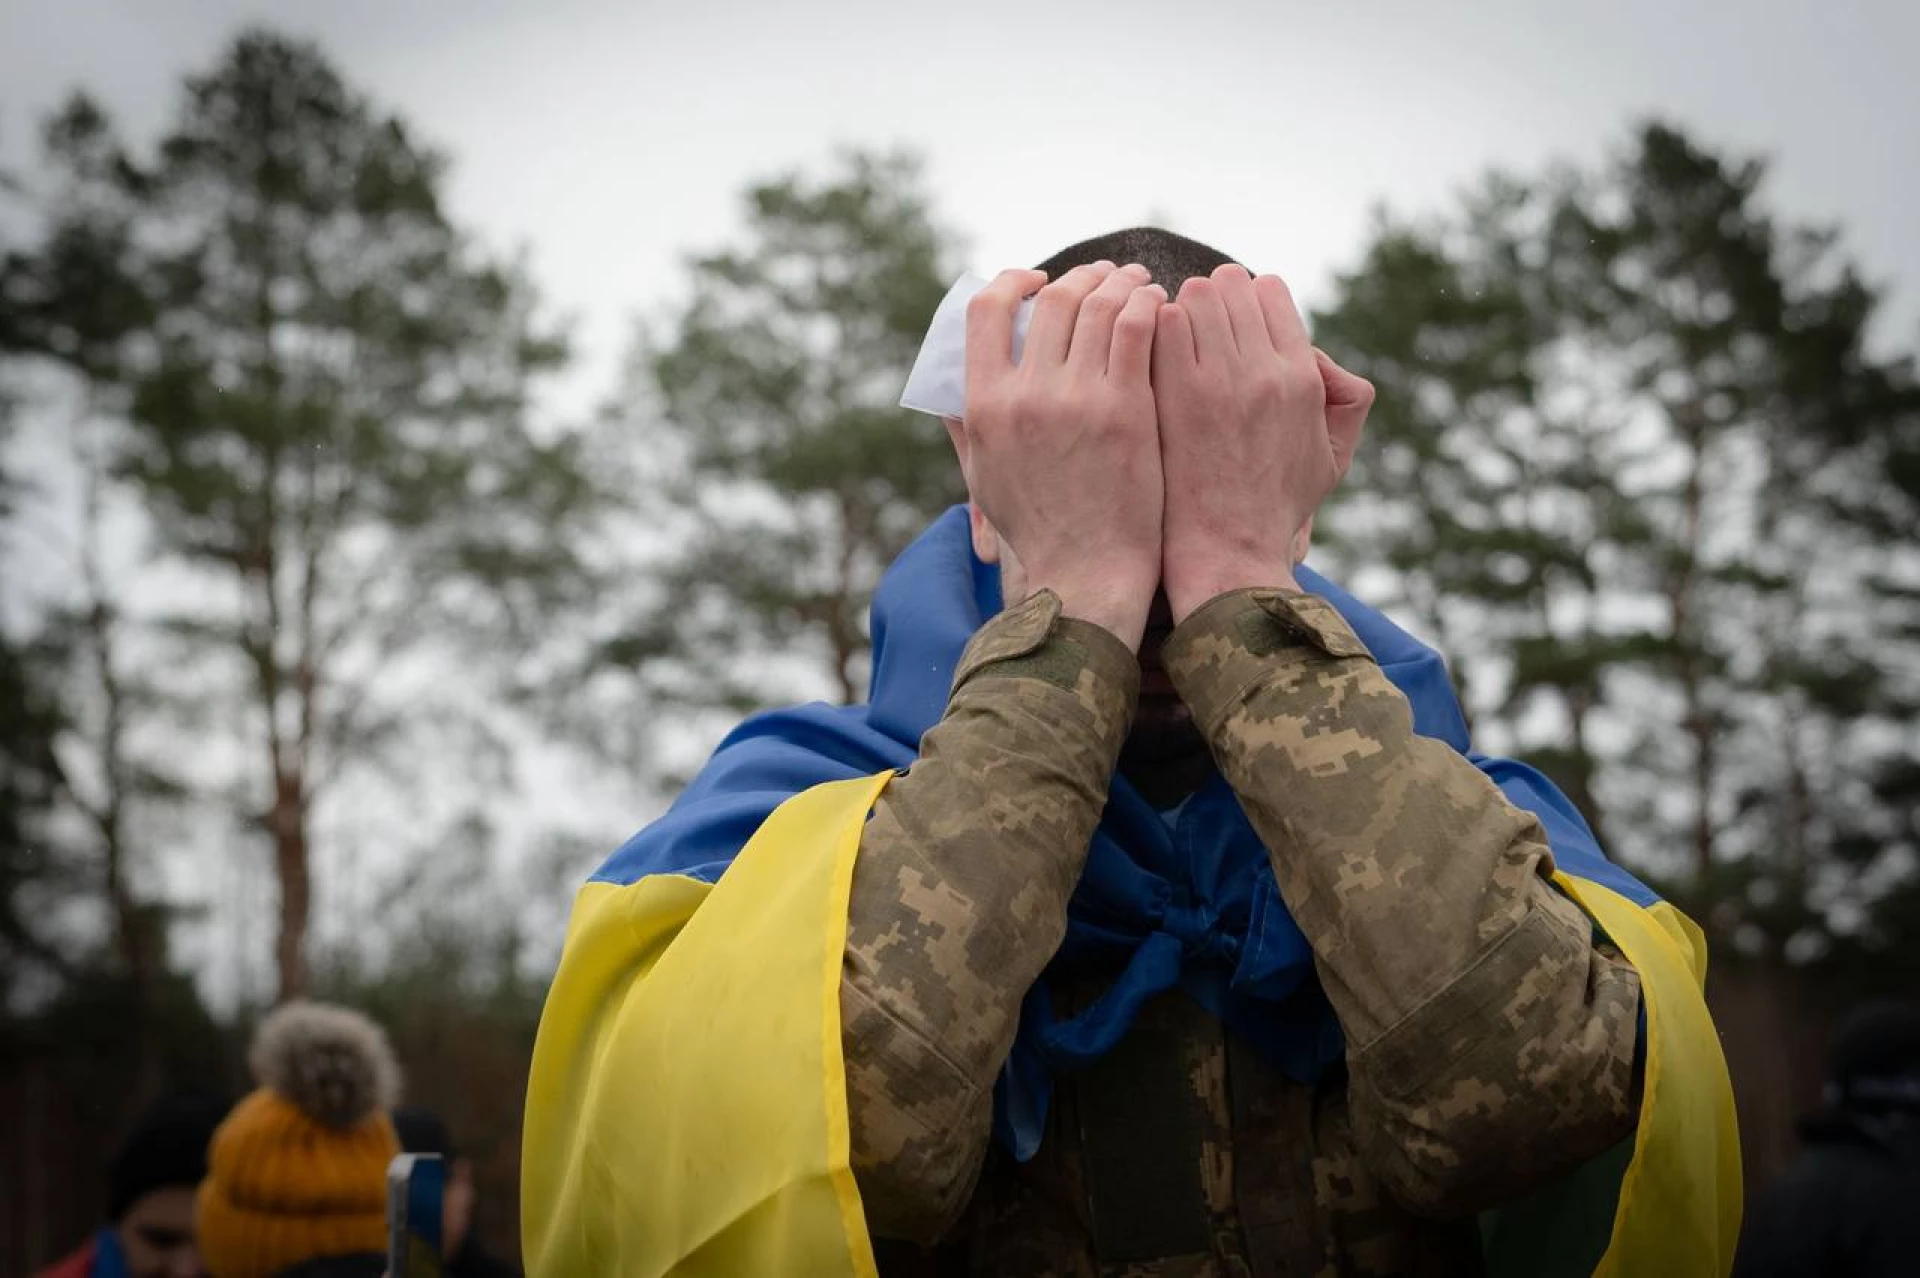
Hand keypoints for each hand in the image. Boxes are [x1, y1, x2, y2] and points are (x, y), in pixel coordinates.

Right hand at [954, 261, 1166, 649]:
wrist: (1088, 575)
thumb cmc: (1038, 533)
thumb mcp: (984, 480)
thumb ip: (967, 430)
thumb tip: (949, 394)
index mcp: (984, 406)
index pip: (985, 311)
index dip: (1011, 281)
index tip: (1036, 278)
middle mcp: (1026, 395)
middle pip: (1051, 299)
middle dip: (1081, 274)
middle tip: (1104, 272)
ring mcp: (1077, 400)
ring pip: (1098, 306)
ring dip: (1120, 282)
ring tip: (1138, 282)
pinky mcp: (1126, 409)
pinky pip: (1137, 331)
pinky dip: (1148, 307)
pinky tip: (1160, 308)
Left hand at [1151, 264, 1372, 621]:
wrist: (1228, 552)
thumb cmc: (1276, 508)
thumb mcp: (1331, 458)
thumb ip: (1345, 402)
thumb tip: (1321, 359)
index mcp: (1302, 377)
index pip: (1270, 291)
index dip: (1246, 296)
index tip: (1229, 315)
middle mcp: (1265, 371)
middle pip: (1231, 286)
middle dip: (1210, 295)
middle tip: (1193, 318)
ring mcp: (1219, 380)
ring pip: (1196, 298)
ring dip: (1180, 308)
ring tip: (1169, 332)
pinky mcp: (1176, 395)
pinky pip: (1164, 327)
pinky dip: (1153, 328)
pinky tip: (1146, 350)